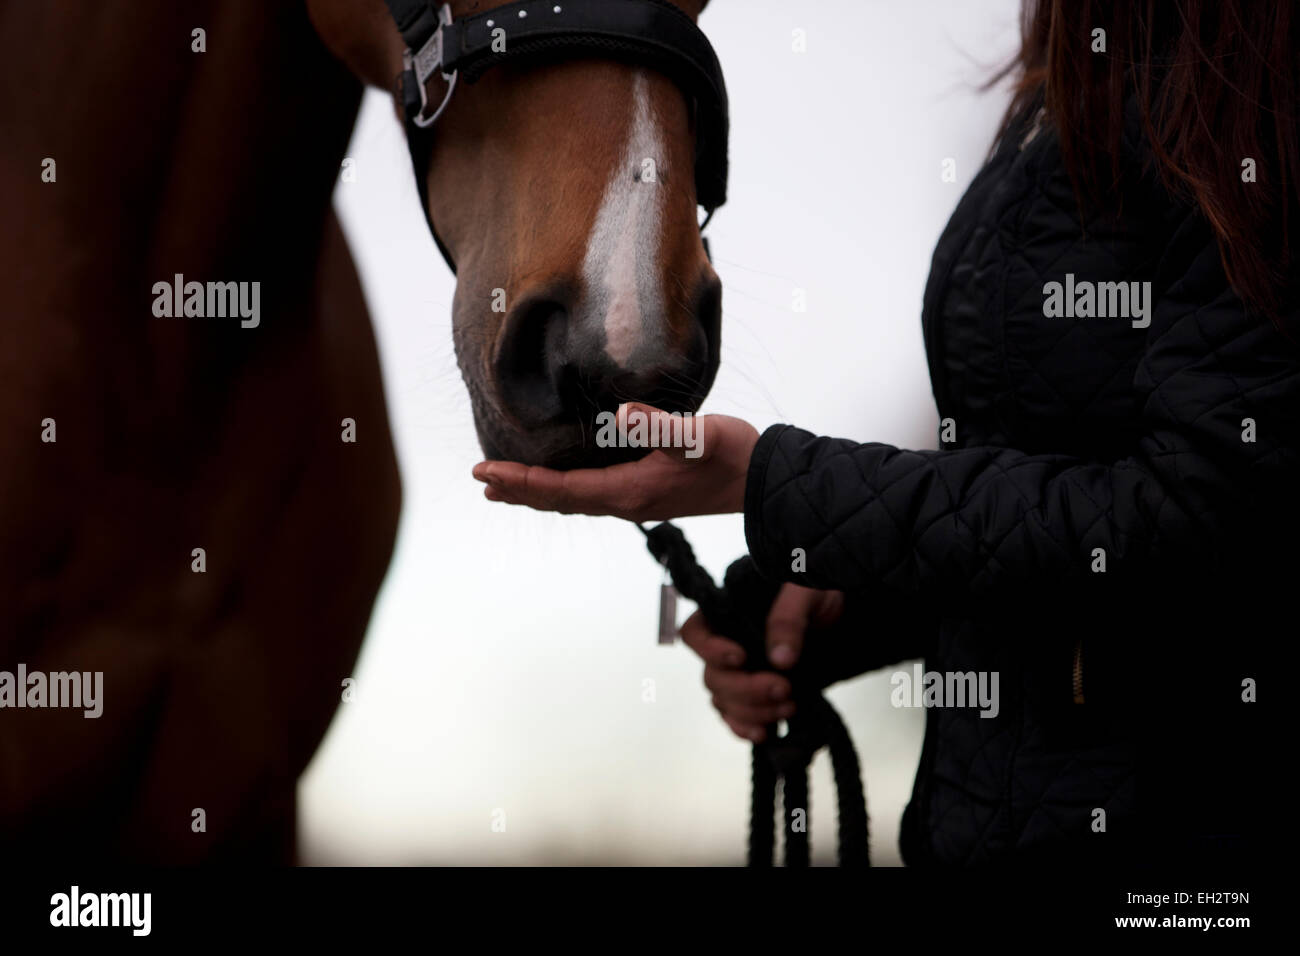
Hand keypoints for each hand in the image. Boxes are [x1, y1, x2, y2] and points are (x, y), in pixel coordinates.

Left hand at [471, 403, 759, 520]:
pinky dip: (562, 489)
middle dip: (519, 488)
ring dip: (537, 492)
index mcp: (630, 492)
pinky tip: (559, 482)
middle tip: (481, 479)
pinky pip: (591, 495)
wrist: (767, 483)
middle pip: (559, 500)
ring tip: (506, 486)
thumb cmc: (734, 455)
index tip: (484, 472)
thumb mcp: (699, 436)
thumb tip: (623, 414)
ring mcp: (637, 501)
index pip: (560, 489)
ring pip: (573, 500)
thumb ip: (661, 426)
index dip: (520, 480)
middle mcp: (627, 502)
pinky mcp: (647, 494)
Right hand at [680, 583, 845, 742]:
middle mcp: (726, 645)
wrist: (843, 617)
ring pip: (725, 702)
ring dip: (754, 711)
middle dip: (746, 689)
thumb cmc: (817, 591)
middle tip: (784, 688)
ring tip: (791, 706)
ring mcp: (739, 674)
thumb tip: (779, 660)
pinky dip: (747, 729)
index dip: (709, 650)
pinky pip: (737, 719)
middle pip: (713, 677)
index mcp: (726, 612)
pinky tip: (767, 733)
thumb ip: (789, 618)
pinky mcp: (756, 695)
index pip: (695, 633)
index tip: (741, 658)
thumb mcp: (808, 592)